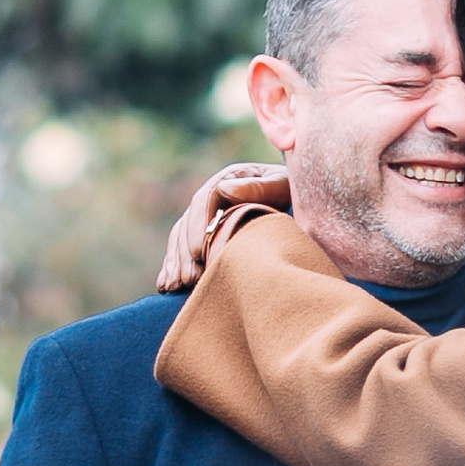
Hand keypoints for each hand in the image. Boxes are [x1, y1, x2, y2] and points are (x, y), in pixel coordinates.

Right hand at [157, 162, 289, 294]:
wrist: (297, 201)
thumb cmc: (293, 192)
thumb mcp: (281, 185)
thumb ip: (258, 187)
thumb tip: (225, 189)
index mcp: (228, 179)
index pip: (205, 200)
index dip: (198, 226)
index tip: (197, 252)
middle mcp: (212, 197)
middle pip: (187, 223)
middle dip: (184, 253)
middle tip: (187, 278)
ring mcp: (206, 216)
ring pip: (180, 238)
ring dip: (176, 263)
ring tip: (175, 286)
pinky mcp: (205, 235)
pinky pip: (181, 250)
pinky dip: (173, 267)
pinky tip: (167, 285)